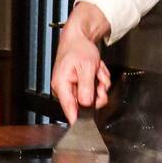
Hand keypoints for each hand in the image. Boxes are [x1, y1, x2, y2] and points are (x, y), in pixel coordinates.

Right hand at [51, 2, 111, 121]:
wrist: (79, 37)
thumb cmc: (79, 48)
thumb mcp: (86, 67)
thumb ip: (86, 88)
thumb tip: (86, 105)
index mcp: (61, 86)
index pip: (69, 110)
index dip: (80, 119)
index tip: (88, 125)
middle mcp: (64, 89)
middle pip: (85, 104)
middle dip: (97, 92)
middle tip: (100, 80)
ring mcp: (72, 87)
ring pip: (92, 96)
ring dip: (99, 83)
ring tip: (96, 70)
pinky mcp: (79, 85)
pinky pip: (93, 89)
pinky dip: (98, 79)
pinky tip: (95, 70)